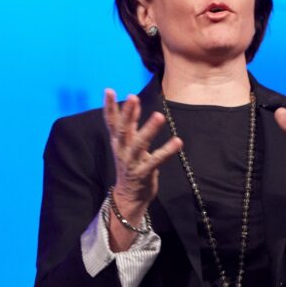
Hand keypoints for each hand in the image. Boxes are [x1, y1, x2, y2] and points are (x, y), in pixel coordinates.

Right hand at [103, 90, 182, 248]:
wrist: (129, 196)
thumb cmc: (131, 163)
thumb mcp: (129, 142)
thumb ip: (132, 121)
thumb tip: (133, 100)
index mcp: (118, 141)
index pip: (111, 121)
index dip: (108, 106)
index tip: (108, 90)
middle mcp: (122, 150)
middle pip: (123, 130)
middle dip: (127, 114)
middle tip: (133, 97)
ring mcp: (132, 162)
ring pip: (139, 144)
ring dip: (149, 130)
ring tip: (160, 116)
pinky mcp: (144, 173)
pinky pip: (156, 160)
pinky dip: (167, 151)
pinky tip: (178, 141)